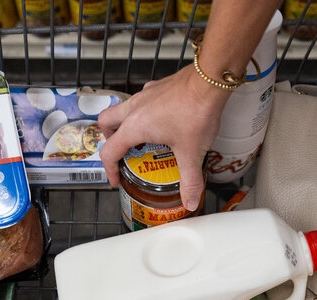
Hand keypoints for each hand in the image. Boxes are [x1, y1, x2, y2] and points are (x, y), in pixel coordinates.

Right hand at [98, 65, 230, 210]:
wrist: (209, 80)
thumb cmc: (196, 112)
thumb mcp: (191, 152)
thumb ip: (190, 180)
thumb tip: (190, 201)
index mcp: (135, 127)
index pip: (109, 151)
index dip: (109, 169)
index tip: (116, 179)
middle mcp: (134, 108)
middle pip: (106, 122)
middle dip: (109, 139)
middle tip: (122, 153)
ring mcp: (145, 95)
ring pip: (123, 108)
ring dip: (125, 124)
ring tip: (142, 138)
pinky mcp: (158, 87)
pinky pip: (142, 100)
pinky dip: (144, 112)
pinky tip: (163, 120)